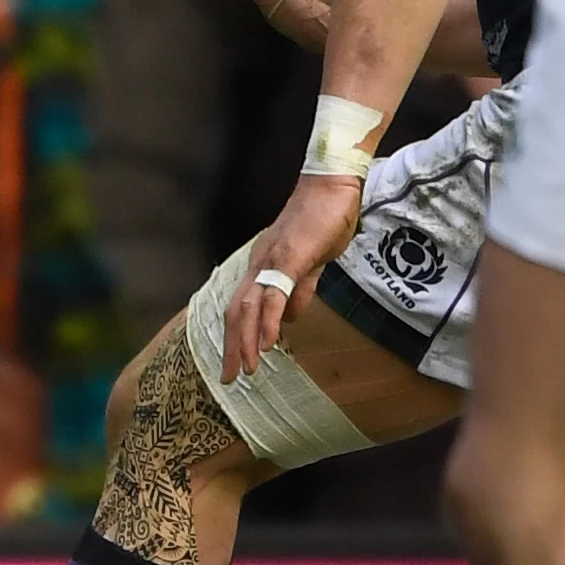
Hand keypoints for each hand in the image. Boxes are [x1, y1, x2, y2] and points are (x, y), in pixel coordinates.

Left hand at [219, 173, 362, 381]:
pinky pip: (274, 294)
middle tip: (231, 379)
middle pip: (236, 312)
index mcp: (264, 265)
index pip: (242, 307)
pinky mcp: (290, 257)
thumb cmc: (325, 218)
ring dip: (245, 341)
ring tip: (247, 369)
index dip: (236, 336)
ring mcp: (272, 259)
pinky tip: (267, 342)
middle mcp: (259, 263)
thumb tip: (289, 318)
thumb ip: (301, 289)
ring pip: (249, 307)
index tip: (236, 364)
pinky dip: (267, 321)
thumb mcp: (313, 262)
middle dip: (232, 348)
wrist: (333, 184)